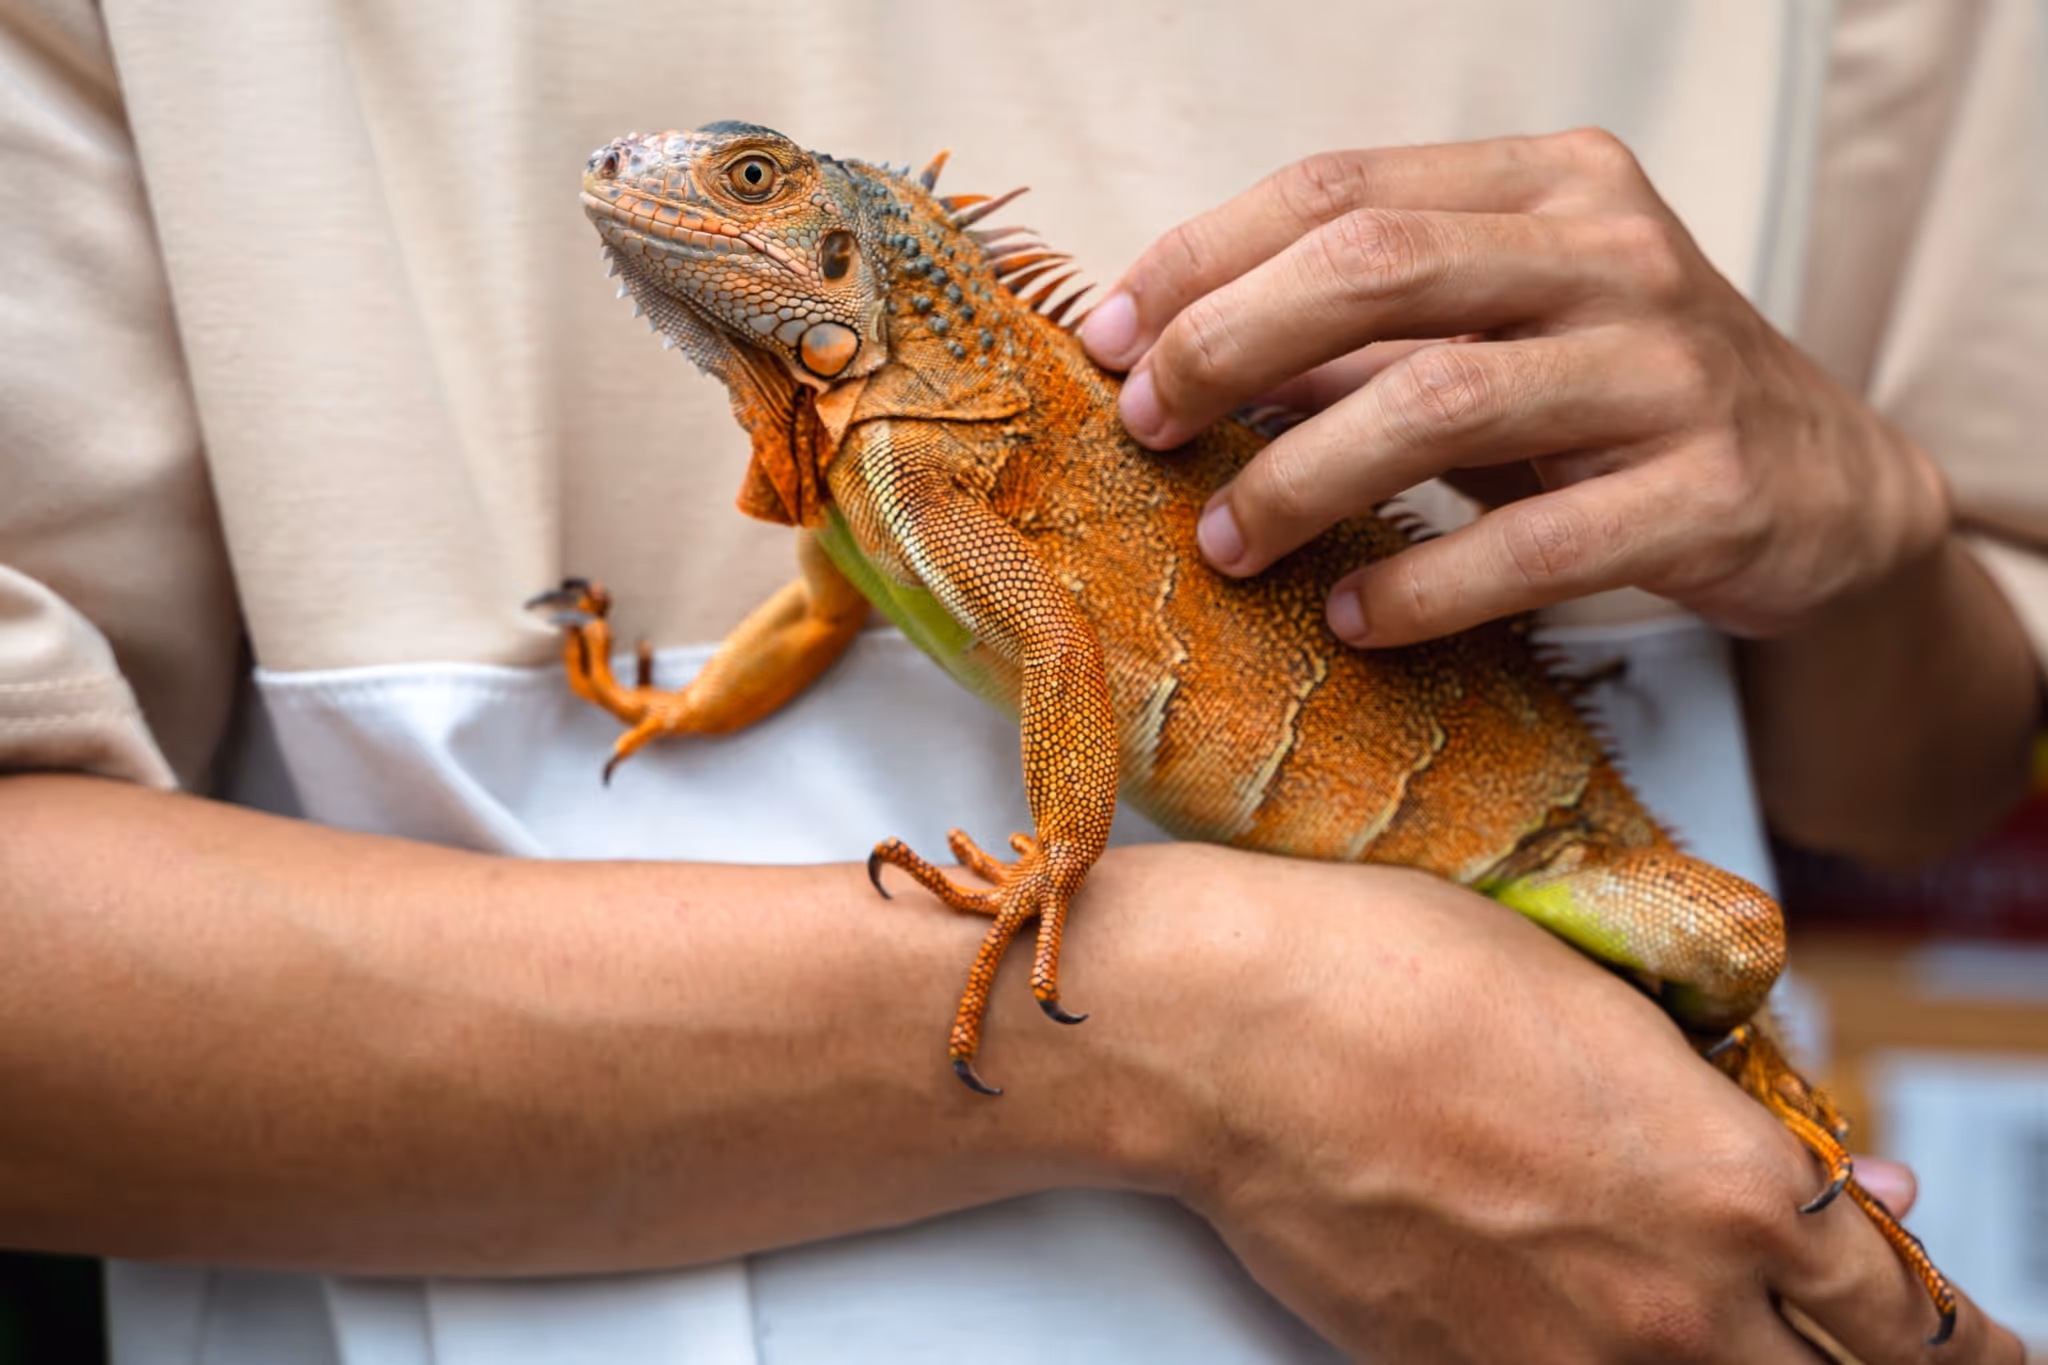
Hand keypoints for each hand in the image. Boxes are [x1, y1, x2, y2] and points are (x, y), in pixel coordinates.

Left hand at [1080, 130, 1950, 647]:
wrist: (1831, 489)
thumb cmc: (1617, 402)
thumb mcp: (1496, 338)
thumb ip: (1357, 336)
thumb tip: (1174, 360)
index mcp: (1550, 184)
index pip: (1341, 189)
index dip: (1204, 258)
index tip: (1109, 338)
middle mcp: (1615, 253)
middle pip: (1377, 270)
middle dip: (1230, 346)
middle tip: (1145, 428)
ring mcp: (1672, 369)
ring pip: (1442, 400)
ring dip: (1304, 477)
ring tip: (1225, 542)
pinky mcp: (1714, 492)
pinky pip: (1537, 543)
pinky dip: (1424, 587)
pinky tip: (1353, 620)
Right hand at [1090, 843, 2020, 1362]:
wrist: (1227, 1038)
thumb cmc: (1398, 976)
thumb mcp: (1608, 1005)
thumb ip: (1732, 1113)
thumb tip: (1840, 1187)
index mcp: (1736, 1192)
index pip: (1910, 1315)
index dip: (1959, 1332)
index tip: (1967, 1334)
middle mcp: (1671, 1309)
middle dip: (1878, 1364)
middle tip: (1889, 1346)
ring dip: (1744, 1362)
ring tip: (1725, 1326)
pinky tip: (1604, 1326)